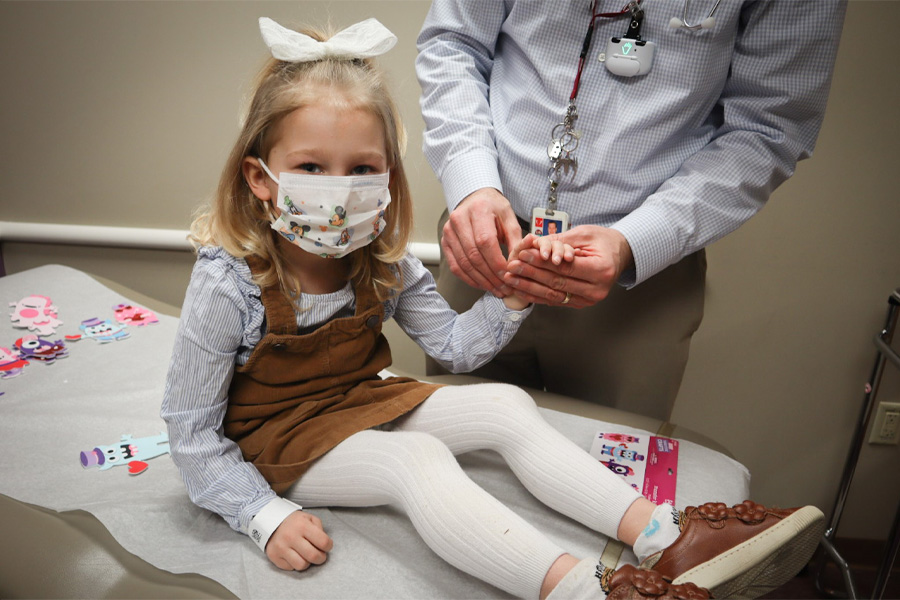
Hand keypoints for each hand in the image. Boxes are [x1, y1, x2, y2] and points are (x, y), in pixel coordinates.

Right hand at [265, 510, 333, 570]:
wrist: (270, 521)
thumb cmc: (294, 522)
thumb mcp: (309, 518)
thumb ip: (319, 529)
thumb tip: (324, 545)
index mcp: (302, 525)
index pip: (323, 542)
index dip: (329, 546)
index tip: (327, 546)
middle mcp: (291, 537)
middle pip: (313, 556)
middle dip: (321, 558)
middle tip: (320, 555)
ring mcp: (281, 547)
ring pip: (302, 565)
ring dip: (307, 562)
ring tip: (306, 556)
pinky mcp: (274, 556)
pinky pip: (290, 568)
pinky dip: (294, 563)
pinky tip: (294, 555)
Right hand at [441, 188, 523, 296]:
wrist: (474, 198)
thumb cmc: (493, 207)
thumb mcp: (509, 217)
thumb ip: (516, 239)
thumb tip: (519, 263)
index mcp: (478, 210)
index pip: (485, 242)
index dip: (496, 262)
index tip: (508, 276)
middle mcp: (459, 220)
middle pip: (473, 255)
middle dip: (490, 276)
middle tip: (504, 288)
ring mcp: (449, 231)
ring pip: (463, 263)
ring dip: (481, 280)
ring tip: (496, 289)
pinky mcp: (445, 242)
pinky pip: (455, 265)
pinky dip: (469, 278)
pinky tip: (481, 284)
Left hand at [504, 225, 633, 307]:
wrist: (619, 254)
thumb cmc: (604, 241)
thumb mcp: (584, 234)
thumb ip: (560, 241)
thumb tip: (532, 245)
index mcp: (601, 270)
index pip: (565, 268)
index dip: (541, 262)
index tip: (522, 254)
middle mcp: (596, 289)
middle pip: (557, 283)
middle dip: (531, 274)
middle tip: (512, 266)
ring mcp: (588, 300)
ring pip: (553, 295)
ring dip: (529, 287)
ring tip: (511, 279)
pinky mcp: (580, 303)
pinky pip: (554, 300)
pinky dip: (536, 296)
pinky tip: (521, 290)